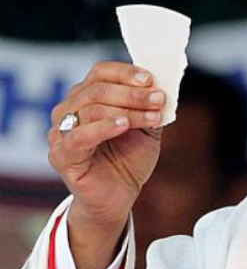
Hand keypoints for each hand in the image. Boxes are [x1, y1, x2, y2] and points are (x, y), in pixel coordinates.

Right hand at [48, 62, 164, 268]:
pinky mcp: (60, 155)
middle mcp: (68, 110)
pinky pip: (78, 137)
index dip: (126, 72)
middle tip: (159, 98)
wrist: (118, 197)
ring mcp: (60, 132)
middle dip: (133, 93)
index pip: (100, 72)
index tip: (151, 79)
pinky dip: (103, 127)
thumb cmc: (128, 159)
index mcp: (87, 97)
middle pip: (98, 89)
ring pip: (92, 108)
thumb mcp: (147, 129)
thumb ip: (150, 108)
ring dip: (127, 109)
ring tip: (152, 115)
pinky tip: (124, 125)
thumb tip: (163, 88)